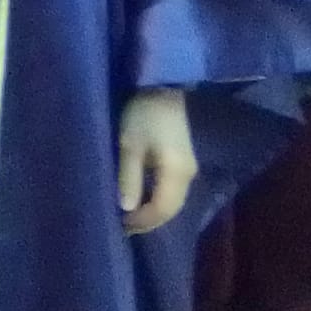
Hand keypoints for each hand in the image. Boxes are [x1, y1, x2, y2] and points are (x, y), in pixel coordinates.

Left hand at [118, 87, 196, 235]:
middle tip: (126, 225)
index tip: (122, 227)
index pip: (162, 210)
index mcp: (176, 174)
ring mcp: (189, 165)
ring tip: (133, 213)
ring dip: (154, 209)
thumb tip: (126, 208)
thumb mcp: (132, 141)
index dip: (143, 222)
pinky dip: (158, 195)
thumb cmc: (149, 111)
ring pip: (173, 198)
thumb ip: (129, 176)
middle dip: (149, 220)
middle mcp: (188, 174)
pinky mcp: (185, 155)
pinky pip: (173, 186)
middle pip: (171, 208)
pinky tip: (145, 193)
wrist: (169, 83)